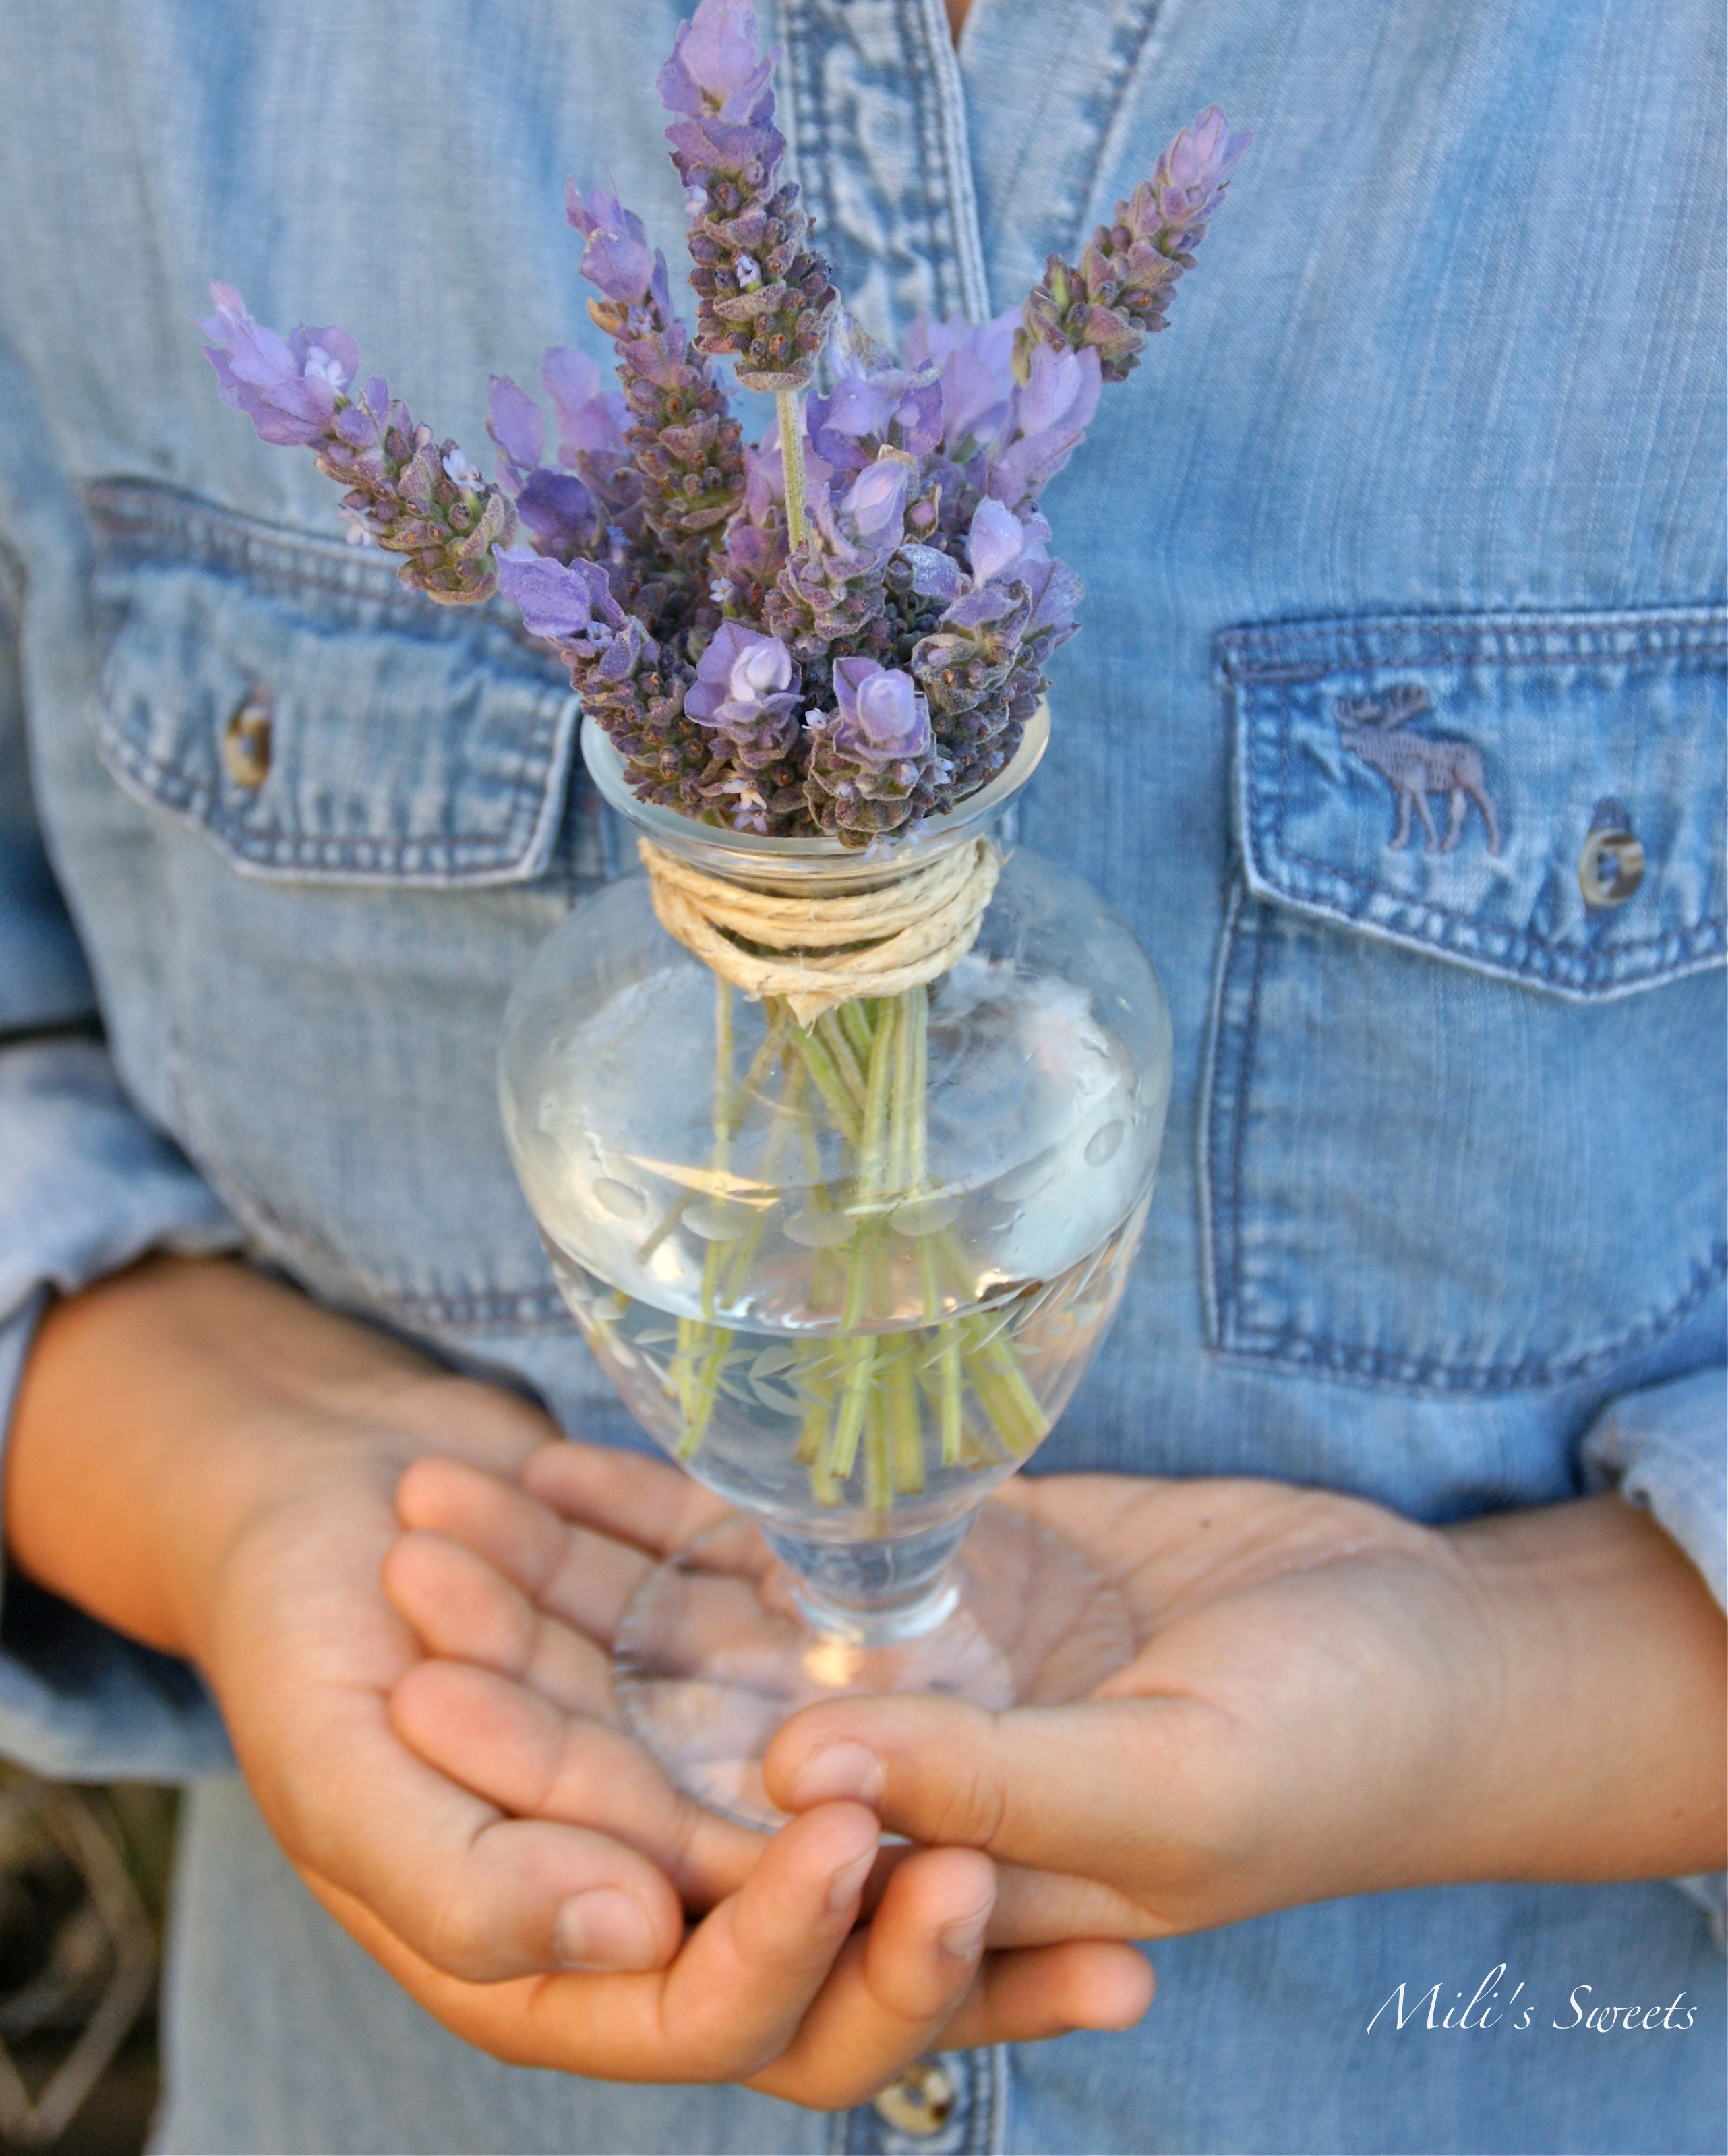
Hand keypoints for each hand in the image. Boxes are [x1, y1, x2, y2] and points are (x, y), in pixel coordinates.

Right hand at [8, 1261, 1146, 2105]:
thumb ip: (464, 1885)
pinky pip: (847, 1732)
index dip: (790, 1955)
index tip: (857, 1848)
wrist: (318, 1488)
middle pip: (816, 1974)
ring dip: (974, 1870)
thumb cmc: (297, 1641)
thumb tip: (627, 1944)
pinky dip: (919, 1725)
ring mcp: (699, 1796)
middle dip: (925, 1954)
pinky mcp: (735, 1699)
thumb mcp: (341, 1773)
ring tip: (1125, 1865)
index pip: (701, 2011)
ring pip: (857, 1863)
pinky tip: (1048, 1718)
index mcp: (539, 1959)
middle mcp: (639, 1896)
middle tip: (1041, 1899)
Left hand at [415, 1443, 1723, 1951]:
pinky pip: (781, 1549)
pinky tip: (570, 1456)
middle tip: (399, 1559)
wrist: (1431, 1649)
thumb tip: (796, 1777)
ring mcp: (909, 1676)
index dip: (554, 1788)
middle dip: (530, 1663)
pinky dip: (683, 1508)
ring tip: (443, 1492)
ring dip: (577, 1574)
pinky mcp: (941, 1577)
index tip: (421, 1694)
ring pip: (703, 1637)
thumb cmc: (1334, 1747)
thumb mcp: (1168, 1781)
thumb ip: (985, 1781)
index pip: (697, 1857)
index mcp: (922, 1882)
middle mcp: (891, 1788)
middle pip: (665, 1740)